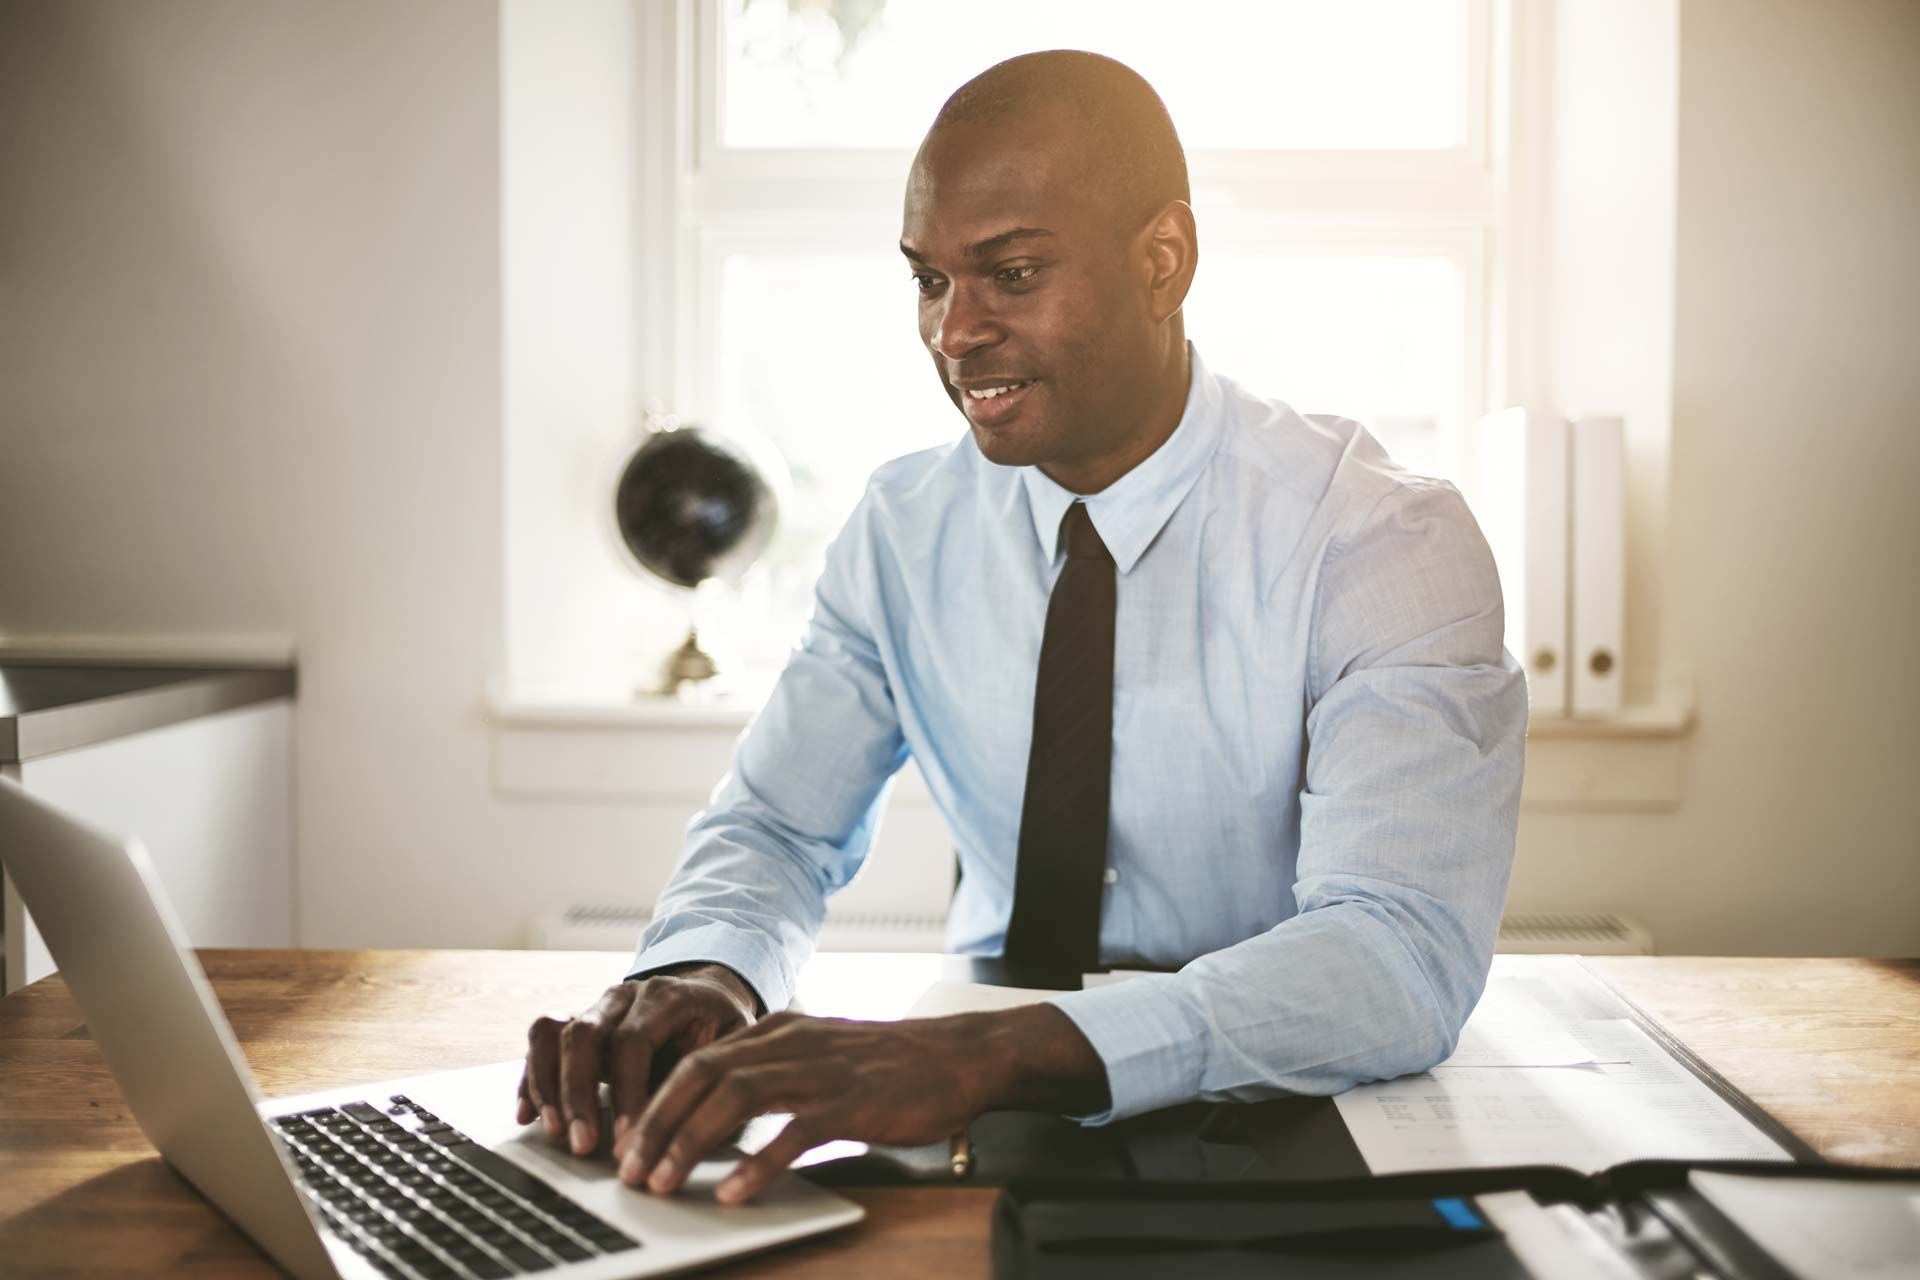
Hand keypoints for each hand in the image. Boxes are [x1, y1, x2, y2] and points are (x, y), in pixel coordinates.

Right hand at [517, 963, 760, 1158]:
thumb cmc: (721, 1026)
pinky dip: (531, 1078)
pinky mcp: (577, 1023)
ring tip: (554, 1133)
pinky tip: (528, 1115)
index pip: (633, 1040)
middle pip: (585, 1035)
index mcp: (668, 996)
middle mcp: (625, 995)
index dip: (627, 1092)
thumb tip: (704, 1133)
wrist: (707, 994)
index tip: (629, 1138)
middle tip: (584, 1145)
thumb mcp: (735, 1043)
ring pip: (553, 1034)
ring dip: (548, 1086)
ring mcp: (597, 1007)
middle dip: (579, 1095)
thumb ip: (717, 1079)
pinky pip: (541, 1041)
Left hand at [622, 1002, 1108, 1203]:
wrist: (959, 1055)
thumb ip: (770, 1075)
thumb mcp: (819, 1055)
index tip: (627, 1143)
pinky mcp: (853, 1102)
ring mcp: (821, 1070)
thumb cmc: (889, 1064)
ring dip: (691, 1143)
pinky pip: (794, 1131)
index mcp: (778, 1031)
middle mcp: (791, 1043)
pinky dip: (759, 1162)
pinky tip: (736, 1192)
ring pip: (736, 1098)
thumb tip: (713, 1118)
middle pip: (702, 1075)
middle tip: (630, 1171)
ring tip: (665, 1183)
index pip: (697, 1061)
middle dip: (656, 1124)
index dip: (654, 1102)